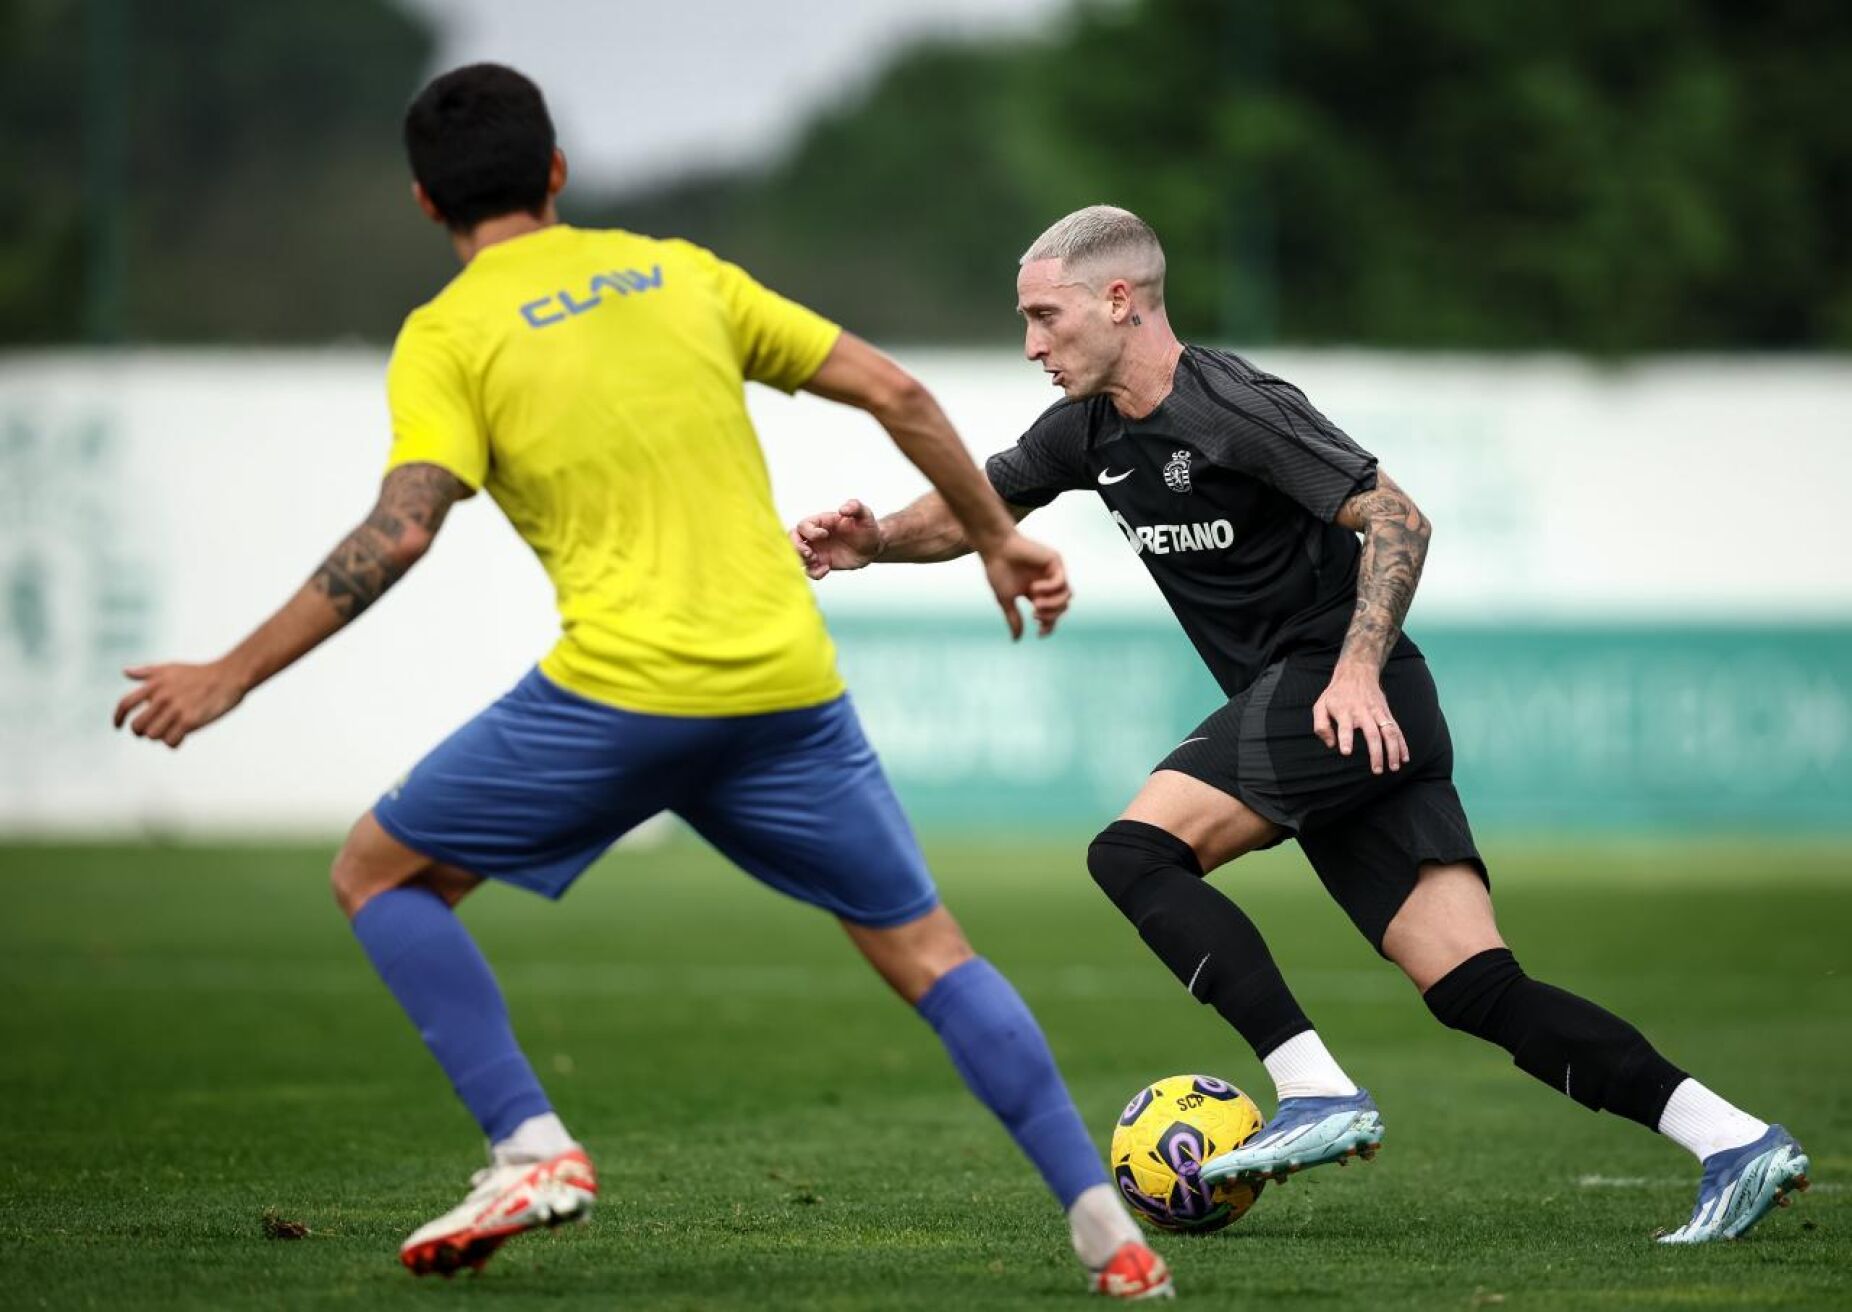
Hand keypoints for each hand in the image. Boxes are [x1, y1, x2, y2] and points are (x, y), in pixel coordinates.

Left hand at [113, 660, 246, 748]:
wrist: (229, 676)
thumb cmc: (200, 673)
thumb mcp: (171, 667)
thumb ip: (147, 671)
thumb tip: (125, 672)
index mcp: (155, 684)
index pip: (126, 704)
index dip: (118, 718)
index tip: (118, 726)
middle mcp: (163, 697)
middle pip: (138, 726)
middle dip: (142, 732)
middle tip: (151, 732)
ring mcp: (176, 709)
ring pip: (153, 736)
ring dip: (160, 737)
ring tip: (170, 732)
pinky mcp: (190, 721)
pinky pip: (170, 741)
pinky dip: (173, 742)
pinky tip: (180, 737)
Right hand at [790, 499, 882, 579]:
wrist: (873, 546)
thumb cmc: (867, 527)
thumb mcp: (865, 514)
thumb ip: (855, 506)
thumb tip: (842, 509)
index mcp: (821, 522)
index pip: (803, 526)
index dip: (810, 532)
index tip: (825, 534)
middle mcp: (815, 536)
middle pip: (792, 539)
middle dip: (796, 547)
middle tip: (810, 554)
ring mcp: (817, 550)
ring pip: (796, 556)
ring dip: (802, 560)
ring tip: (817, 561)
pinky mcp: (822, 563)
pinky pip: (809, 570)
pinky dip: (814, 572)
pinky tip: (826, 569)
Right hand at [980, 532, 1070, 639]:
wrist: (996, 549)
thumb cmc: (998, 571)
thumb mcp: (1006, 600)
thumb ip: (1014, 619)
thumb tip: (1016, 640)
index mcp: (1037, 593)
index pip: (1051, 614)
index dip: (1049, 625)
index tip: (1040, 633)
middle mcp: (1048, 583)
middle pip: (1062, 607)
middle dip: (1051, 615)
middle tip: (1035, 613)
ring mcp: (1053, 572)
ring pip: (1067, 596)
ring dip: (1053, 604)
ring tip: (1036, 603)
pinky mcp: (1055, 561)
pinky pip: (1062, 581)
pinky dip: (1050, 588)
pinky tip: (1035, 587)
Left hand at [1311, 662, 1407, 775]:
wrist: (1357, 672)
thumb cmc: (1336, 694)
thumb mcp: (1320, 705)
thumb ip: (1321, 726)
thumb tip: (1330, 745)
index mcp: (1344, 711)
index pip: (1345, 727)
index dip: (1345, 739)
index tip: (1347, 752)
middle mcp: (1362, 712)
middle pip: (1372, 733)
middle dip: (1376, 753)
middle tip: (1376, 770)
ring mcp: (1377, 712)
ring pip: (1389, 732)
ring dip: (1393, 751)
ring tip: (1394, 768)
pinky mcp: (1387, 713)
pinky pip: (1397, 729)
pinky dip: (1402, 744)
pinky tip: (1405, 758)